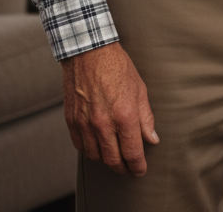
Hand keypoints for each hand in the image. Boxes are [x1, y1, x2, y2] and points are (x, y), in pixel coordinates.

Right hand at [62, 41, 158, 176]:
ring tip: (115, 156)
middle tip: (129, 169)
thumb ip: (146, 117)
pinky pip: (80, 145)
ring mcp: (85, 123)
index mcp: (124, 115)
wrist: (89, 52)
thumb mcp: (140, 89)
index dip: (137, 166)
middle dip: (123, 168)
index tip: (140, 171)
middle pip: (112, 160)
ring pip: (95, 156)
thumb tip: (151, 138)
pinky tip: (97, 145)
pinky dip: (90, 149)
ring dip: (106, 160)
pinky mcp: (71, 120)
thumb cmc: (117, 67)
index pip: (132, 152)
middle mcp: (103, 123)